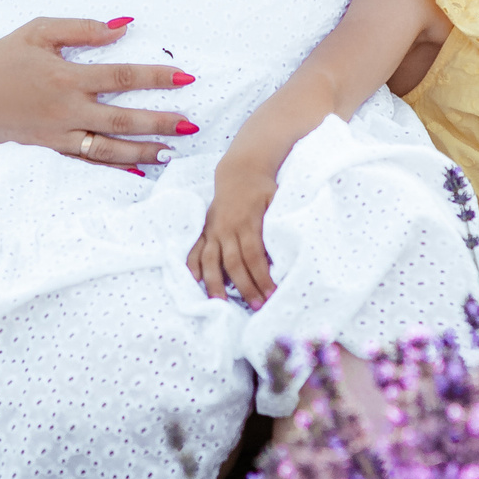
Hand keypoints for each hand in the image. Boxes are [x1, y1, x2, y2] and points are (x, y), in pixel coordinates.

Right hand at [0, 18, 194, 167]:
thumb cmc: (5, 55)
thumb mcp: (40, 30)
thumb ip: (83, 29)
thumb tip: (123, 26)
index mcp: (67, 76)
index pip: (122, 77)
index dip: (156, 77)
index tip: (185, 77)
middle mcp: (66, 109)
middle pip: (123, 119)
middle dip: (160, 122)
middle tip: (191, 124)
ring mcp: (57, 135)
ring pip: (108, 149)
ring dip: (143, 151)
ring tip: (171, 151)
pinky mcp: (48, 150)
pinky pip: (86, 163)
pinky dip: (113, 169)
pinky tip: (137, 171)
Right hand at [187, 161, 277, 307]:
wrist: (240, 172)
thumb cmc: (263, 190)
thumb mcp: (276, 201)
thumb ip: (277, 225)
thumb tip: (285, 254)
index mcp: (248, 222)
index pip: (255, 256)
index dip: (263, 277)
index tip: (272, 294)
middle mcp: (228, 228)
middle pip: (235, 263)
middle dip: (246, 286)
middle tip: (257, 306)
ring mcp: (214, 230)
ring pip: (212, 260)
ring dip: (216, 283)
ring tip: (221, 303)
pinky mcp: (205, 231)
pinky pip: (196, 250)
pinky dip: (193, 265)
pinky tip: (194, 281)